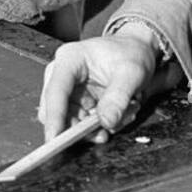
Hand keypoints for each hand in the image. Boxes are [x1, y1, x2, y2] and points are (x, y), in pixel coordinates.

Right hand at [38, 27, 159, 142]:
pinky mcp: (77, 101)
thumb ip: (119, 97)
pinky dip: (97, 127)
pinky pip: (80, 124)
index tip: (55, 140)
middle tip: (104, 133)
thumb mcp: (131, 72)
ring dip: (92, 129)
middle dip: (79, 127)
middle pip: (55, 110)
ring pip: (68, 121)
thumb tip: (106, 121)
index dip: (54, 117)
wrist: (137, 50)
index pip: (56, 91)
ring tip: (119, 118)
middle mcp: (63, 73)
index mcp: (70, 59)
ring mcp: (69, 88)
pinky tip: (115, 116)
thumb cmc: (131, 53)